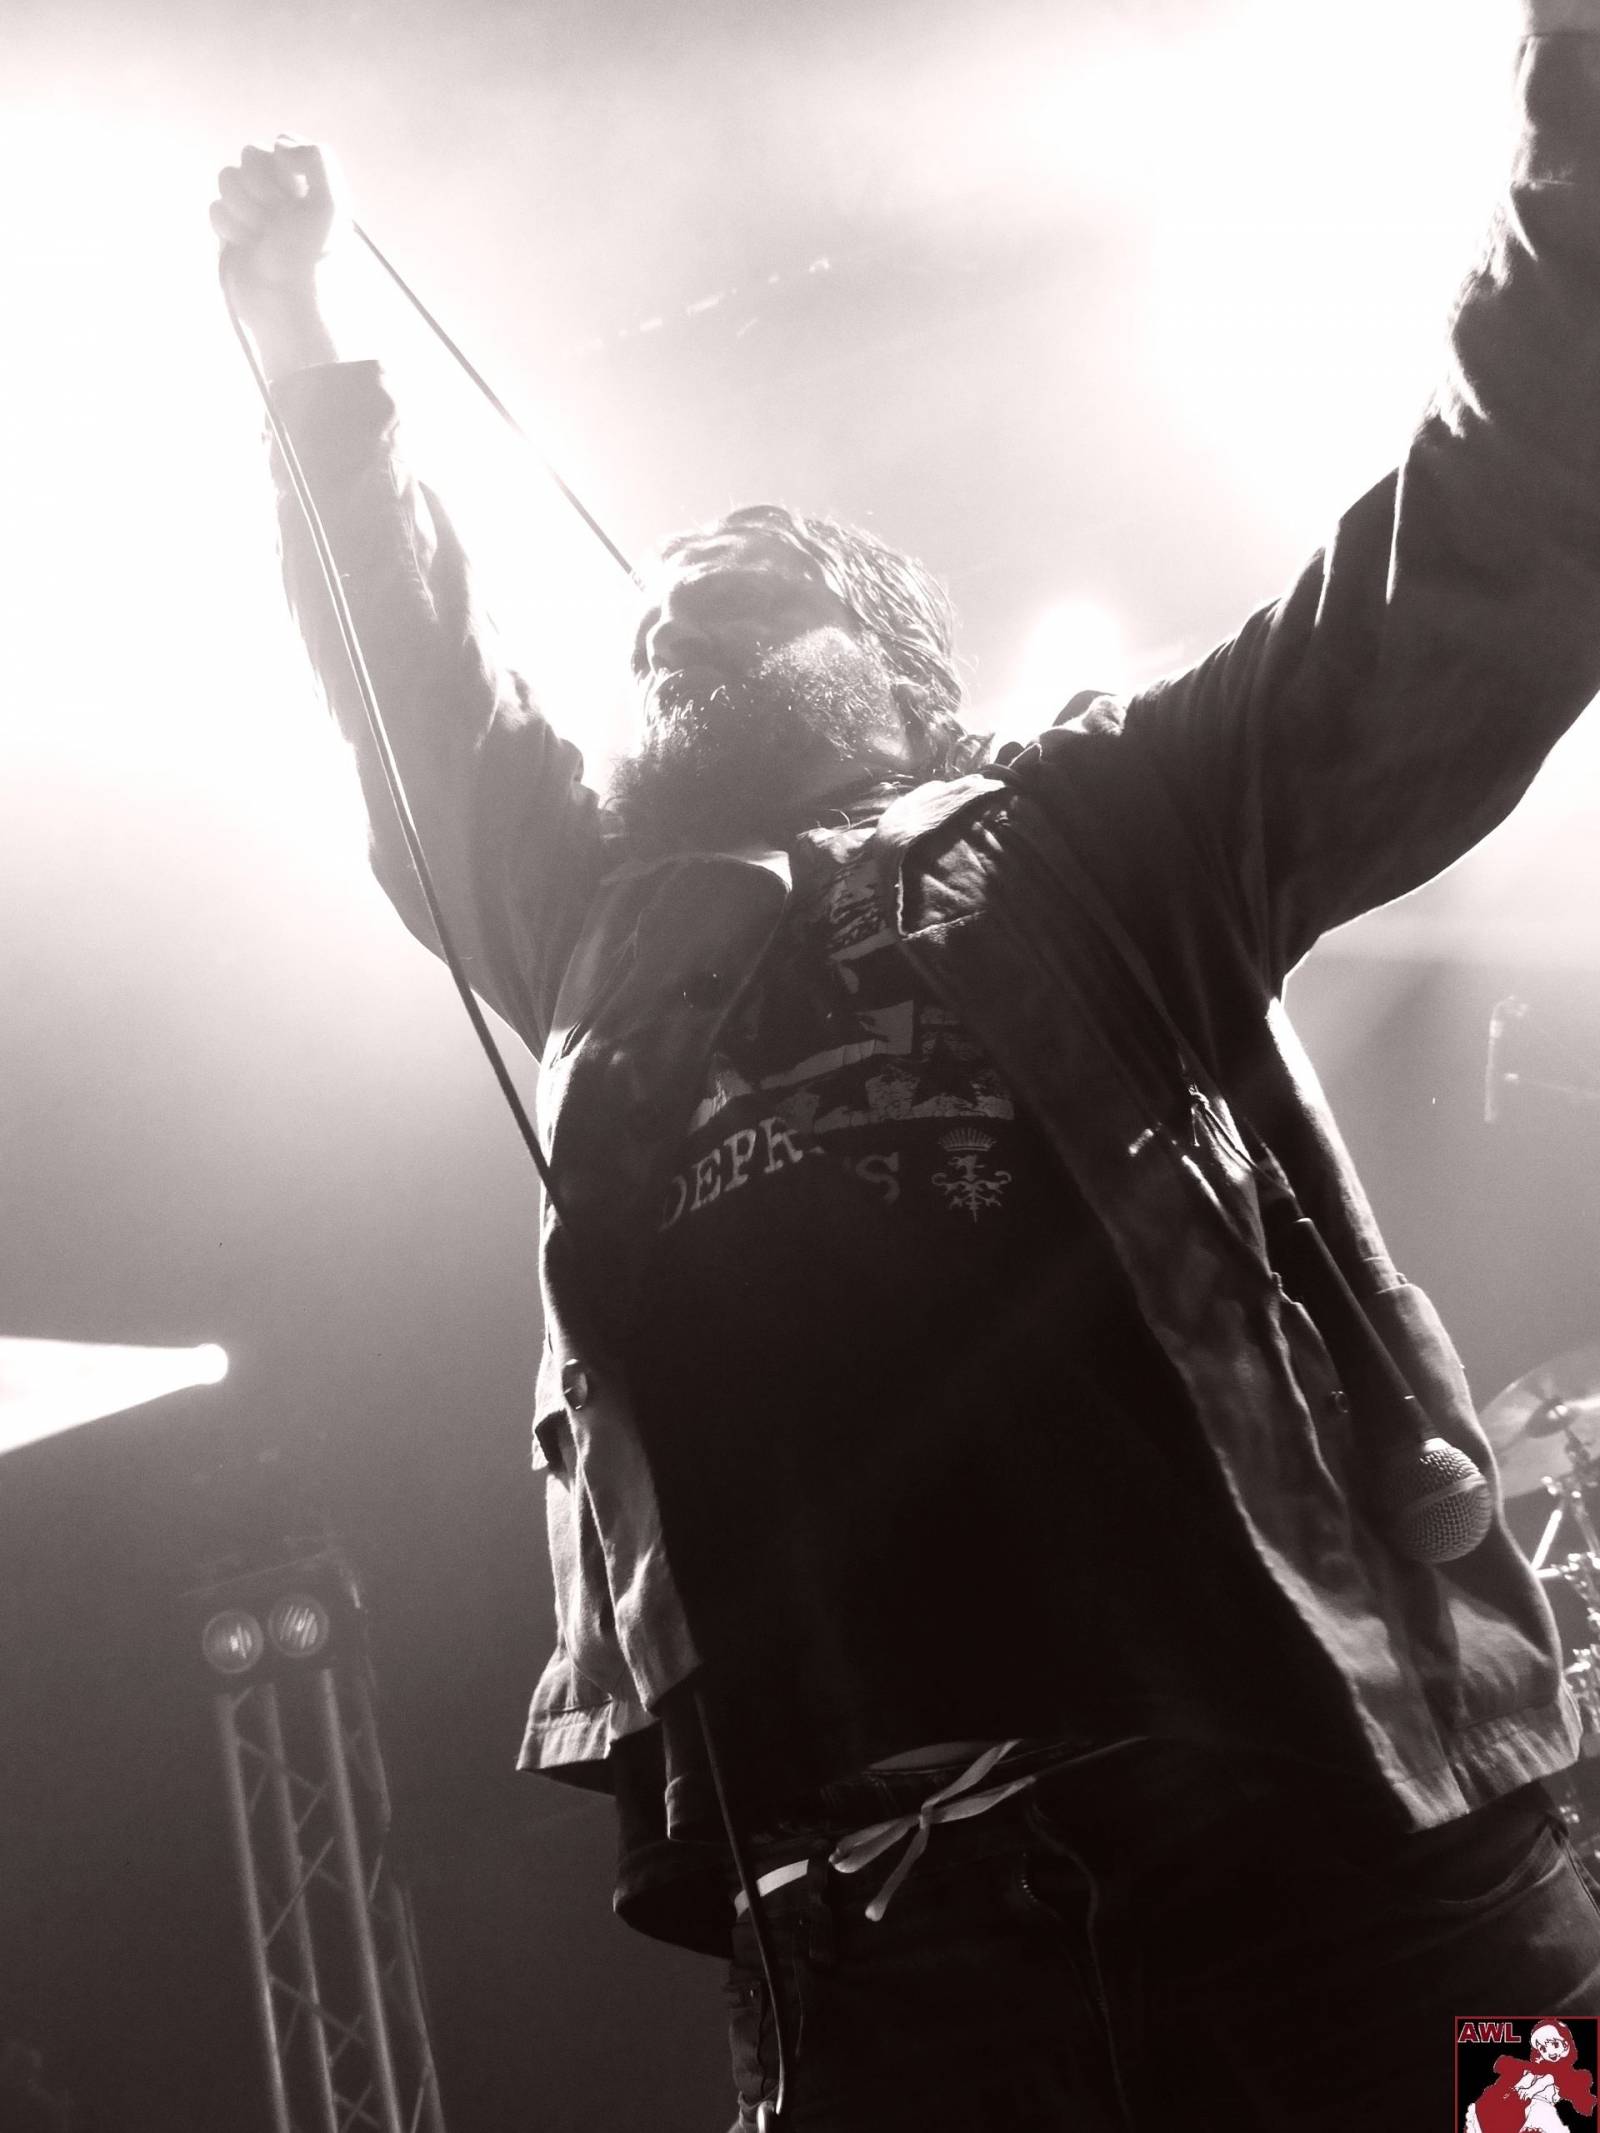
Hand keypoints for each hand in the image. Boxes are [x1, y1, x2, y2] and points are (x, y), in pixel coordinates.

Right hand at [210, 137, 340, 300]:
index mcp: (307, 185)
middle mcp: (280, 193)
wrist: (283, 304)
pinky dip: (228, 227)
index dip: (279, 169)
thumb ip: (317, 159)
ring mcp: (253, 210)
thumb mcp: (332, 205)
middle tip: (276, 221)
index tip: (293, 197)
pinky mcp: (231, 230)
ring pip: (228, 179)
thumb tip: (278, 144)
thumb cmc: (310, 258)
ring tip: (261, 237)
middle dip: (259, 189)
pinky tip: (246, 246)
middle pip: (248, 156)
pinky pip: (215, 208)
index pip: (277, 146)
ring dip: (243, 209)